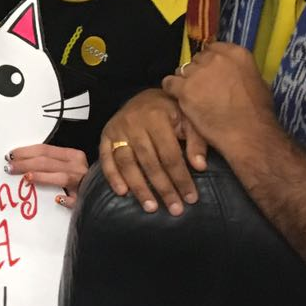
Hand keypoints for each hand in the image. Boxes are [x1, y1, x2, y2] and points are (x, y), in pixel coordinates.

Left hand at [7, 143, 88, 205]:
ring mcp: (83, 183)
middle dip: (26, 163)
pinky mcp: (86, 199)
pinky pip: (76, 200)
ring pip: (60, 177)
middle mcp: (78, 166)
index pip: (45, 150)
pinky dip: (67, 199)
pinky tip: (58, 199)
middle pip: (47, 162)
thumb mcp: (67, 165)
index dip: (26, 152)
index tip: (10, 155)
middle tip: (9, 167)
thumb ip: (49, 163)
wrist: (105, 190)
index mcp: (72, 155)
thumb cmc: (80, 178)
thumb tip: (22, 162)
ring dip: (41, 177)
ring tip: (26, 177)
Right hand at [97, 87, 202, 215]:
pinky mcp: (105, 135)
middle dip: (163, 188)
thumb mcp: (188, 118)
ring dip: (139, 187)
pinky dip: (112, 176)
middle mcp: (134, 123)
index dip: (181, 178)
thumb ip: (196, 140)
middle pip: (149, 162)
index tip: (191, 198)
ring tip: (151, 207)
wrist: (145, 96)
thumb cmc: (171, 110)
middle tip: (175, 209)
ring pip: (127, 163)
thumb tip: (200, 166)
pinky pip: (106, 158)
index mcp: (157, 117)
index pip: (170, 154)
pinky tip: (122, 192)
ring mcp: (117, 129)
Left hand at [162, 43, 281, 165]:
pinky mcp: (184, 89)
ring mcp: (198, 73)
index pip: (213, 48)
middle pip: (197, 59)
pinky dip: (172, 90)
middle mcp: (215, 58)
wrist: (249, 133)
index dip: (210, 62)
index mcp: (236, 53)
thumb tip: (232, 72)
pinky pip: (169, 83)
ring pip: (182, 70)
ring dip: (186, 81)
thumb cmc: (258, 112)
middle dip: (198, 72)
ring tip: (193, 97)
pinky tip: (180, 99)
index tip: (211, 72)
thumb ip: (240, 71)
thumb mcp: (257, 82)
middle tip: (203, 88)